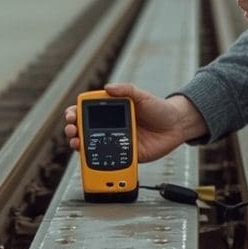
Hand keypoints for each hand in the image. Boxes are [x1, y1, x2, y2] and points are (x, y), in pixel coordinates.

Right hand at [62, 83, 207, 164]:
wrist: (177, 126)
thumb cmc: (160, 109)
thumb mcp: (142, 96)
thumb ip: (126, 90)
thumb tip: (108, 87)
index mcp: (112, 111)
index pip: (87, 112)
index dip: (75, 113)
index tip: (71, 115)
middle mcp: (111, 127)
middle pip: (84, 130)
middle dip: (72, 130)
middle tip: (71, 130)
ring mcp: (116, 141)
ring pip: (92, 146)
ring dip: (80, 145)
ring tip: (76, 143)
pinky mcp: (125, 155)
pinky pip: (109, 159)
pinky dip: (98, 161)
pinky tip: (92, 158)